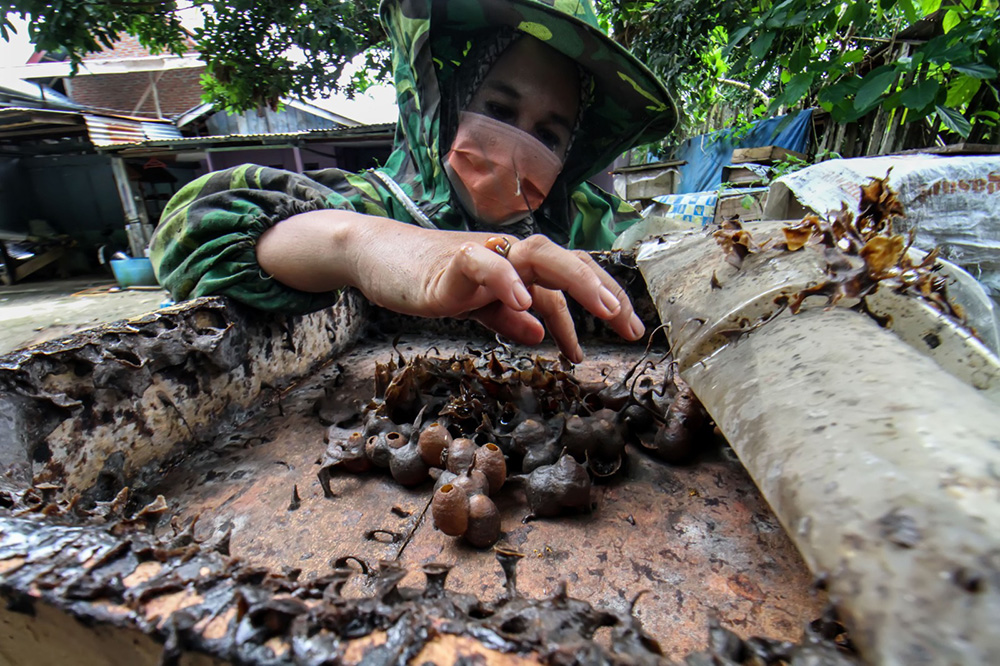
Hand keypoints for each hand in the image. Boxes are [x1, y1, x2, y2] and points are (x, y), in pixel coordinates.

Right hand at [258, 212, 644, 361]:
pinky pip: (485, 264)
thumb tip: (540, 335)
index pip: (572, 278)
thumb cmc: (428, 280)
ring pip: (540, 254)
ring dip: (575, 280)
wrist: (378, 257)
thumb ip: (506, 318)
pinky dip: (507, 280)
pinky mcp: (451, 262)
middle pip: (568, 261)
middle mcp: (509, 255)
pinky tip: (525, 304)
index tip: (626, 332)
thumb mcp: (476, 308)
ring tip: (601, 309)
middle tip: (630, 328)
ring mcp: (483, 255)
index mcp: (518, 267)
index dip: (603, 301)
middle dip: (604, 292)